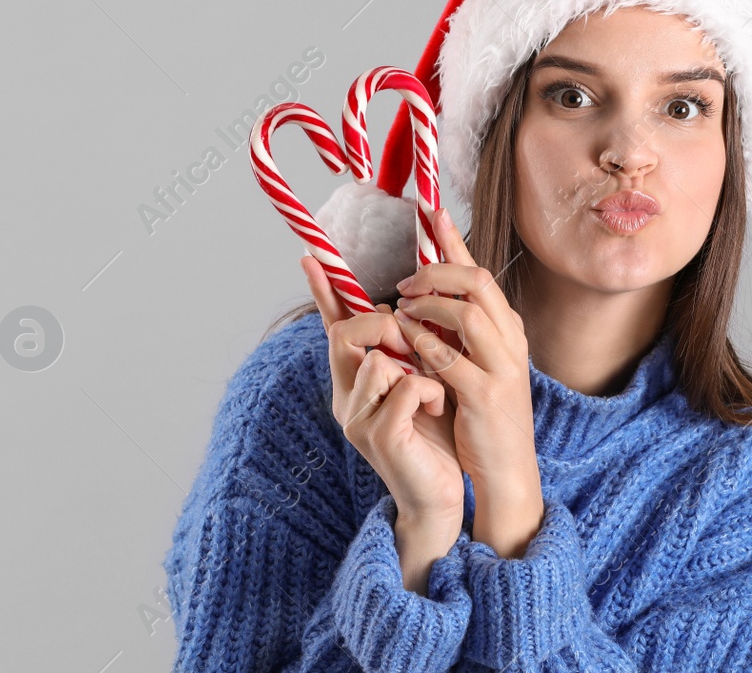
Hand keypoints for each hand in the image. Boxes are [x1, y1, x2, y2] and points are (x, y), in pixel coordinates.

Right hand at [301, 256, 463, 529]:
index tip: (312, 256)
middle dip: (385, 326)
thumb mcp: (423, 378)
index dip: (323, 293)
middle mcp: (347, 396)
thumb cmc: (434, 434)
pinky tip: (435, 407)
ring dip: (414, 364)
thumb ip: (410, 345)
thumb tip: (408, 301)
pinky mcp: (380, 436)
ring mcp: (359, 418)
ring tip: (431, 387)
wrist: (439, 495)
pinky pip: (404, 386)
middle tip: (413, 341)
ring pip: (377, 360)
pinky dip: (428, 390)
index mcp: (355, 379)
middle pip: (347, 334)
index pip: (333, 326)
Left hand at [393, 208, 542, 555]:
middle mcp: (511, 341)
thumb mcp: (475, 365)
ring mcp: (503, 368)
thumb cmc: (483, 418)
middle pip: (478, 282)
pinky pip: (451, 359)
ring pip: (467, 313)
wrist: (507, 472)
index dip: (454, 241)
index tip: (430, 213)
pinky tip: (404, 342)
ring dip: (428, 305)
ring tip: (401, 309)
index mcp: (508, 330)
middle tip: (403, 279)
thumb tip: (423, 295)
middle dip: (435, 271)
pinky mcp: (487, 397)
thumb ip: (455, 332)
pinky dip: (424, 344)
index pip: (481, 272)